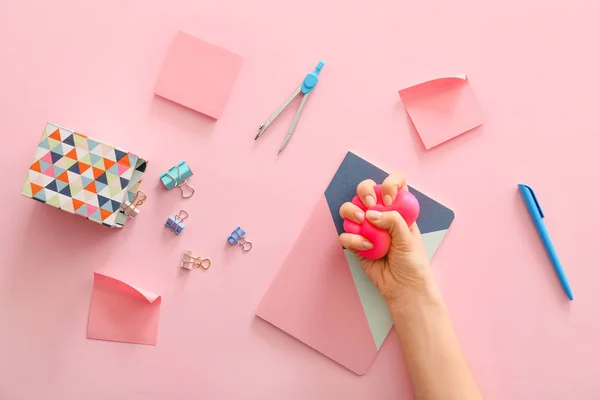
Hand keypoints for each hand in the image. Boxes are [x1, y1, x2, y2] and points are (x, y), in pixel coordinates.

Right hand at [339, 173, 433, 304]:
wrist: (403, 287)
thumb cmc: (412, 263)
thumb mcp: (409, 239)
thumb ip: (393, 220)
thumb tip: (371, 213)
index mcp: (399, 209)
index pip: (394, 183)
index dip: (389, 184)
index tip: (387, 199)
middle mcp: (381, 214)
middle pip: (366, 190)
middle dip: (364, 192)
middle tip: (369, 204)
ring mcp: (366, 228)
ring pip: (350, 209)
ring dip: (352, 212)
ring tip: (362, 223)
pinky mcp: (356, 243)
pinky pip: (346, 234)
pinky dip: (353, 239)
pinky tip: (367, 248)